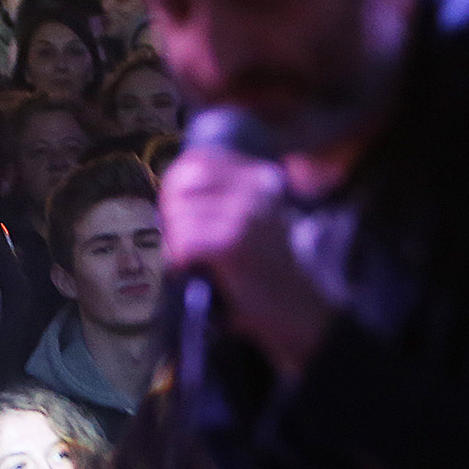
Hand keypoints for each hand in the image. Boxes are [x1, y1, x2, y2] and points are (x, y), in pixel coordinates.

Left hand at [160, 146, 335, 383]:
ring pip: (179, 215)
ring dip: (176, 241)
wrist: (298, 309)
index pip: (197, 160)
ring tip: (195, 259)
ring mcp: (245, 213)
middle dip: (171, 211)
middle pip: (182, 182)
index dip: (176, 184)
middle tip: (183, 238)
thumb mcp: (253, 217)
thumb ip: (220, 198)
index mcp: (259, 175)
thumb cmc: (267, 268)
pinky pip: (184, 243)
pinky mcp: (233, 242)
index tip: (179, 210)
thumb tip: (170, 192)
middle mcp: (254, 186)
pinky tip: (198, 271)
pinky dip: (182, 261)